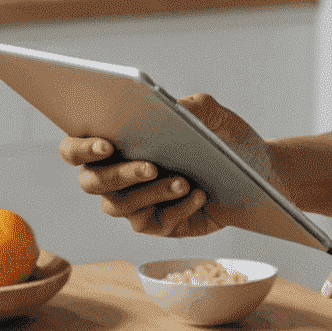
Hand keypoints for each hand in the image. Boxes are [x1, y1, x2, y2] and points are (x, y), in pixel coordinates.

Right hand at [59, 93, 271, 240]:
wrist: (256, 172)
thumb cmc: (225, 139)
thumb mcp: (216, 116)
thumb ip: (195, 105)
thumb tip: (173, 106)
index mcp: (118, 142)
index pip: (75, 148)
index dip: (79, 148)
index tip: (106, 144)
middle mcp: (117, 175)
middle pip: (90, 182)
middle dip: (118, 174)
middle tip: (151, 166)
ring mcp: (135, 202)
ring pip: (117, 206)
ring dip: (149, 193)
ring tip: (183, 181)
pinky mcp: (157, 224)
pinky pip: (153, 223)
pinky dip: (176, 208)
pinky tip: (199, 195)